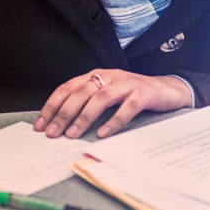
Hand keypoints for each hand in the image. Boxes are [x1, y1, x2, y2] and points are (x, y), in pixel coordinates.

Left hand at [34, 69, 192, 139]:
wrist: (169, 89)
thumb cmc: (134, 94)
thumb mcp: (108, 94)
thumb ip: (89, 102)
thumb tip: (63, 123)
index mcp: (97, 75)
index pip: (68, 87)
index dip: (52, 105)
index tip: (41, 124)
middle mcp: (109, 76)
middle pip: (81, 92)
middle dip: (63, 113)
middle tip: (53, 132)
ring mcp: (126, 84)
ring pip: (100, 98)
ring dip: (84, 117)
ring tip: (72, 134)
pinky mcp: (143, 94)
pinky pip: (126, 107)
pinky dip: (113, 121)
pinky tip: (103, 133)